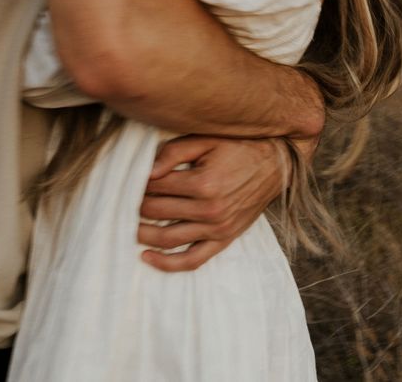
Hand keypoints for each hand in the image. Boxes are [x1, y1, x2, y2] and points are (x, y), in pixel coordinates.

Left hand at [137, 135, 290, 271]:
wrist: (278, 162)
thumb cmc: (241, 145)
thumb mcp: (209, 138)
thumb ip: (175, 151)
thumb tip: (147, 171)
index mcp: (204, 183)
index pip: (156, 187)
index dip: (138, 182)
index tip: (127, 179)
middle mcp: (210, 210)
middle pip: (157, 212)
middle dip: (135, 205)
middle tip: (122, 199)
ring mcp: (218, 228)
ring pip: (168, 239)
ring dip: (142, 234)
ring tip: (125, 226)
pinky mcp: (225, 239)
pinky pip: (192, 260)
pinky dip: (167, 264)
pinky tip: (147, 258)